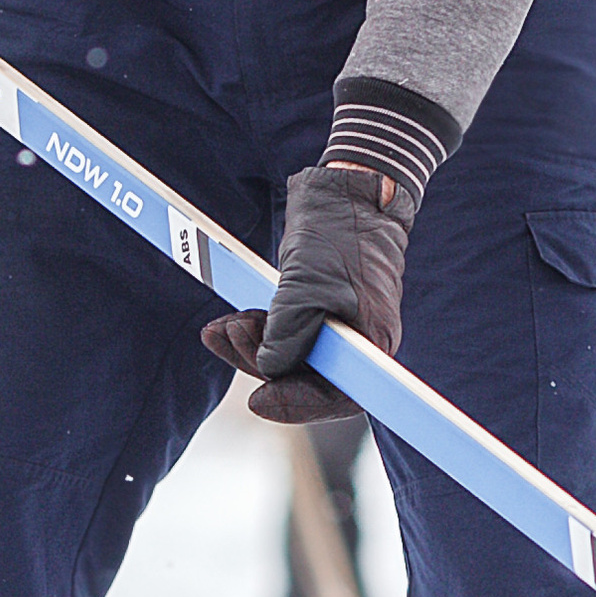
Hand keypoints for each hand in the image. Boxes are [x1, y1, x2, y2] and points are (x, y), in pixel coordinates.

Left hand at [202, 159, 415, 423]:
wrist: (347, 191)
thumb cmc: (340, 235)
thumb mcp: (308, 285)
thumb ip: (287, 333)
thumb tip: (267, 369)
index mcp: (371, 345)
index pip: (337, 397)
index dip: (296, 405)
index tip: (257, 402)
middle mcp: (356, 344)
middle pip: (305, 378)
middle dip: (260, 364)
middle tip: (231, 334)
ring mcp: (334, 327)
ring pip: (287, 357)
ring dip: (249, 346)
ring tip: (223, 325)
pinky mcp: (314, 310)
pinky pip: (281, 334)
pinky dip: (254, 330)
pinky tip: (227, 322)